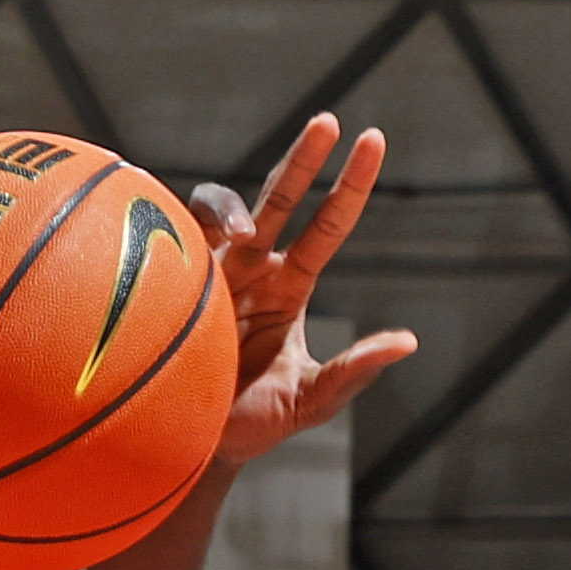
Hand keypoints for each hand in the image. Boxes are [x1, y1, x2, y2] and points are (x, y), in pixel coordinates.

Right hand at [194, 117, 417, 467]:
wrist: (189, 448)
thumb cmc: (252, 425)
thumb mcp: (310, 401)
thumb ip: (353, 372)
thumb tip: (407, 342)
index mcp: (289, 287)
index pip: (326, 225)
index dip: (350, 185)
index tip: (372, 139)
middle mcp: (251, 268)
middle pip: (280, 197)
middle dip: (304, 159)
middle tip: (327, 121)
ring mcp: (206, 271)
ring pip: (218, 211)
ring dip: (229, 208)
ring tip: (239, 232)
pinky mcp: (163, 282)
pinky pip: (167, 240)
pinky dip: (171, 230)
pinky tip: (177, 246)